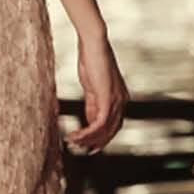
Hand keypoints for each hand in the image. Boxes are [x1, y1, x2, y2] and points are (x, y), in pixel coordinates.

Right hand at [67, 27, 127, 153]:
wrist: (94, 43)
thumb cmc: (91, 59)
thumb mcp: (92, 86)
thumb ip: (93, 103)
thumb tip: (90, 120)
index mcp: (120, 98)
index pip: (114, 125)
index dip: (102, 138)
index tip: (89, 146)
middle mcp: (122, 101)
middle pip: (111, 131)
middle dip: (95, 142)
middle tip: (81, 149)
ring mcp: (116, 100)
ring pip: (105, 130)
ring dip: (87, 138)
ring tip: (71, 141)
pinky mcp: (108, 99)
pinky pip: (99, 123)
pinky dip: (87, 132)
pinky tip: (75, 135)